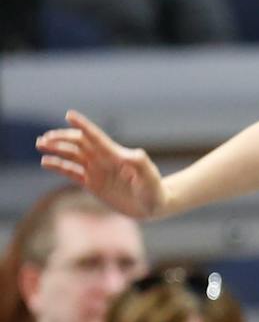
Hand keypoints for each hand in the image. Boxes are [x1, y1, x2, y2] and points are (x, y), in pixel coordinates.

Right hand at [37, 110, 168, 218]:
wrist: (153, 206)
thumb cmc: (154, 189)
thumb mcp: (149, 176)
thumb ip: (141, 164)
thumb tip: (133, 154)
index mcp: (115, 155)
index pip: (95, 137)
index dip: (83, 125)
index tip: (69, 114)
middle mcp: (103, 160)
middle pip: (79, 143)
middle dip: (62, 138)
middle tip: (45, 139)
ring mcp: (97, 171)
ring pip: (72, 155)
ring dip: (57, 149)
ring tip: (41, 144)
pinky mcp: (92, 184)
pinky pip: (72, 172)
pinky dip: (58, 166)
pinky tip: (45, 162)